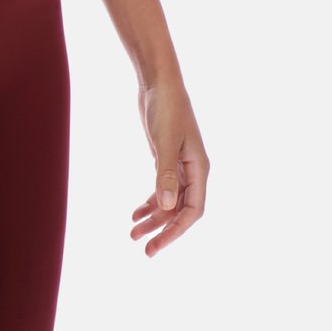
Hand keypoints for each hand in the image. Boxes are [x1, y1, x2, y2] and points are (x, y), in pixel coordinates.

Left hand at [131, 79, 209, 256]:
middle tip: (142, 248)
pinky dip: (149, 202)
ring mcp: (179, 165)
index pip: (194, 210)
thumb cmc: (166, 107)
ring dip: (153, 218)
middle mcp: (192, 170)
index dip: (177, 230)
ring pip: (169, 201)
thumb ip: (166, 173)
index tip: (157, 244)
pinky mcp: (165, 158)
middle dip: (163, 230)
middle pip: (180, 210)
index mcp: (199, 168)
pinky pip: (161, 188)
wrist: (158, 82)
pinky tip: (134, 213)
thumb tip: (165, 206)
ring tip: (132, 233)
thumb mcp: (165, 141)